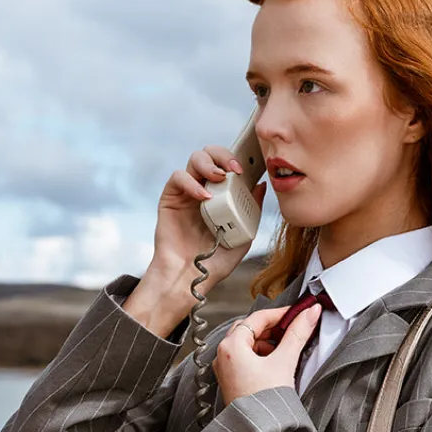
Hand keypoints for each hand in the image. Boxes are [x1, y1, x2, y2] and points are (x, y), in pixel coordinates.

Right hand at [122, 144, 266, 338]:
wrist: (192, 277)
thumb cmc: (216, 260)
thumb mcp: (243, 235)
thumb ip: (252, 210)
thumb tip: (261, 185)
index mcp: (222, 195)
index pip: (229, 165)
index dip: (239, 159)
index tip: (250, 167)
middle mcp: (204, 189)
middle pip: (211, 154)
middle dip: (224, 155)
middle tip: (234, 169)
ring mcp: (187, 192)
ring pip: (195, 159)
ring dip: (209, 163)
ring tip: (219, 178)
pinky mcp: (170, 198)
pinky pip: (178, 177)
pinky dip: (191, 182)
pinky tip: (203, 197)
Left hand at [214, 302, 322, 405]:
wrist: (258, 431)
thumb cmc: (263, 401)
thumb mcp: (284, 362)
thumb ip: (297, 334)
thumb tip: (310, 314)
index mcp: (231, 347)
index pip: (257, 318)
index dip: (280, 313)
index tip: (297, 313)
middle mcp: (223, 356)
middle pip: (249, 329)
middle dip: (272, 328)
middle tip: (292, 328)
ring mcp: (225, 369)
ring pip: (247, 344)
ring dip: (266, 342)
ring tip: (285, 349)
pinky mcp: (231, 380)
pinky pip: (244, 359)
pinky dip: (260, 356)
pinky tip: (274, 363)